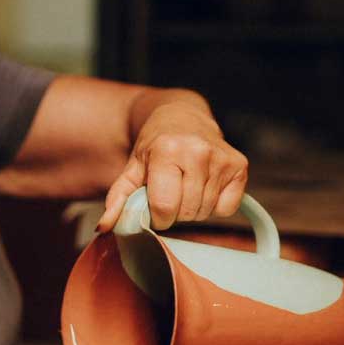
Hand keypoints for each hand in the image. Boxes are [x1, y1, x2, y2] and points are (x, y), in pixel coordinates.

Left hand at [95, 97, 246, 232]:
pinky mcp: (240, 165)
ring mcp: (222, 159)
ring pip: (205, 212)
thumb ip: (118, 200)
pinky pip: (227, 208)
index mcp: (167, 151)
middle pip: (186, 212)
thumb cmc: (155, 146)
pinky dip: (215, 205)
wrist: (183, 116)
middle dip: (175, 212)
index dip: (157, 215)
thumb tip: (104, 227)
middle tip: (171, 192)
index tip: (154, 205)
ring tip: (186, 186)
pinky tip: (205, 185)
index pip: (164, 207)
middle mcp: (198, 152)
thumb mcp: (132, 168)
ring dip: (193, 208)